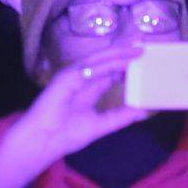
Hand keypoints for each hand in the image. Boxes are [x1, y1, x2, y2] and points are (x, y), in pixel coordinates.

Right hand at [0, 49, 152, 187]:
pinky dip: (105, 65)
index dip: (127, 64)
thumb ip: (121, 117)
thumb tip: (144, 112)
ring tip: (137, 48)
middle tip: (144, 44)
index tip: (145, 59)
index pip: (111, 71)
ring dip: (118, 53)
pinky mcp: (66, 78)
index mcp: (90, 88)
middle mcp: (82, 78)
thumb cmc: (65, 135)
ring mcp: (73, 76)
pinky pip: (88, 69)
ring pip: (99, 60)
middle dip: (125, 52)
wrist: (43, 142)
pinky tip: (121, 62)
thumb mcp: (101, 125)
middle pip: (106, 61)